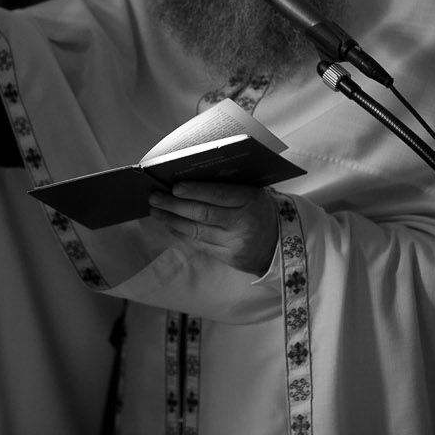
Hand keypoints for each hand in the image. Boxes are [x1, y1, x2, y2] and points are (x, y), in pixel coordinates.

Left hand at [148, 182, 278, 276]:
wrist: (280, 243)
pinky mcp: (229, 258)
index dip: (195, 191)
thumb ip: (230, 186)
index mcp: (251, 200)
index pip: (219, 194)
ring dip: (172, 220)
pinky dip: (182, 234)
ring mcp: (235, 243)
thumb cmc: (260, 210)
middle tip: (154, 197)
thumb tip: (192, 177)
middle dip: (174, 205)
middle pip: (203, 213)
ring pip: (198, 231)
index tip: (174, 187)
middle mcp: (243, 223)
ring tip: (155, 211)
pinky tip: (169, 226)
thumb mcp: (253, 192)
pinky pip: (200, 245)